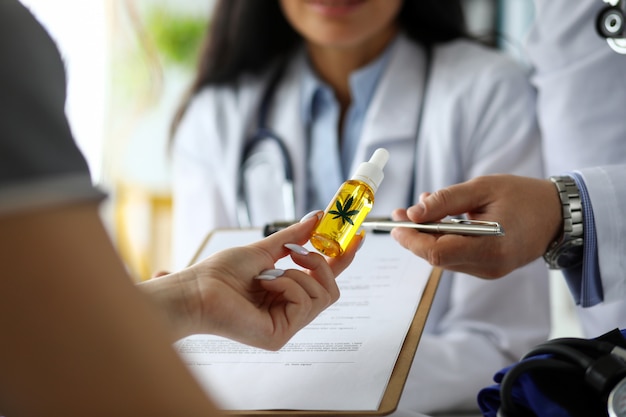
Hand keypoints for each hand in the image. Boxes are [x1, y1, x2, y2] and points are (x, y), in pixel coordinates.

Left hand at [140, 211, 361, 349]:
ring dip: (297, 275)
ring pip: (322, 295)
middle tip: (297, 253)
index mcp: (286, 296)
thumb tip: (318, 218)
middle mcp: (290, 314)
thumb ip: (294, 238)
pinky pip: (305, 301)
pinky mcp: (281, 336)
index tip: (357, 236)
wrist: (197, 288)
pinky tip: (266, 285)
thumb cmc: (222, 272)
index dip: (342, 259)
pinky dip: (288, 284)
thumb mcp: (264, 249)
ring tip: (268, 274)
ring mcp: (287, 327)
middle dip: (320, 264)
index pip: (323, 280)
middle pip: (332, 289)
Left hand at [390, 175, 561, 278]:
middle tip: (399, 213)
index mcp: (490, 248)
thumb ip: (446, 200)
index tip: (395, 223)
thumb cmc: (523, 196)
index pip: (437, 252)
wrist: (558, 215)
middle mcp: (487, 266)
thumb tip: (413, 213)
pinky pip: (455, 256)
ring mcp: (488, 270)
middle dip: (414, 236)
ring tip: (419, 210)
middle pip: (436, 257)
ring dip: (426, 236)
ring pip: (443, 257)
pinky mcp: (487, 268)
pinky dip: (442, 238)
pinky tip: (439, 219)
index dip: (411, 239)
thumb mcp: (483, 188)